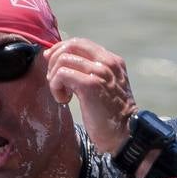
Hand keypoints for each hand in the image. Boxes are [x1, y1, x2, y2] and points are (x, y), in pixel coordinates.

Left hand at [45, 38, 136, 156]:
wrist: (124, 134)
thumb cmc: (110, 116)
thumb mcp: (104, 87)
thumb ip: (90, 73)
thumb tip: (60, 62)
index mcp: (112, 60)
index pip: (80, 43)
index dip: (61, 50)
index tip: (52, 64)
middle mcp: (107, 62)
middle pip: (70, 46)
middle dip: (54, 61)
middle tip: (55, 81)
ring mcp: (99, 72)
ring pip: (63, 59)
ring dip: (54, 78)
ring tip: (62, 94)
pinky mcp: (90, 85)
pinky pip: (61, 74)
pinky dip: (56, 87)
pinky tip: (64, 100)